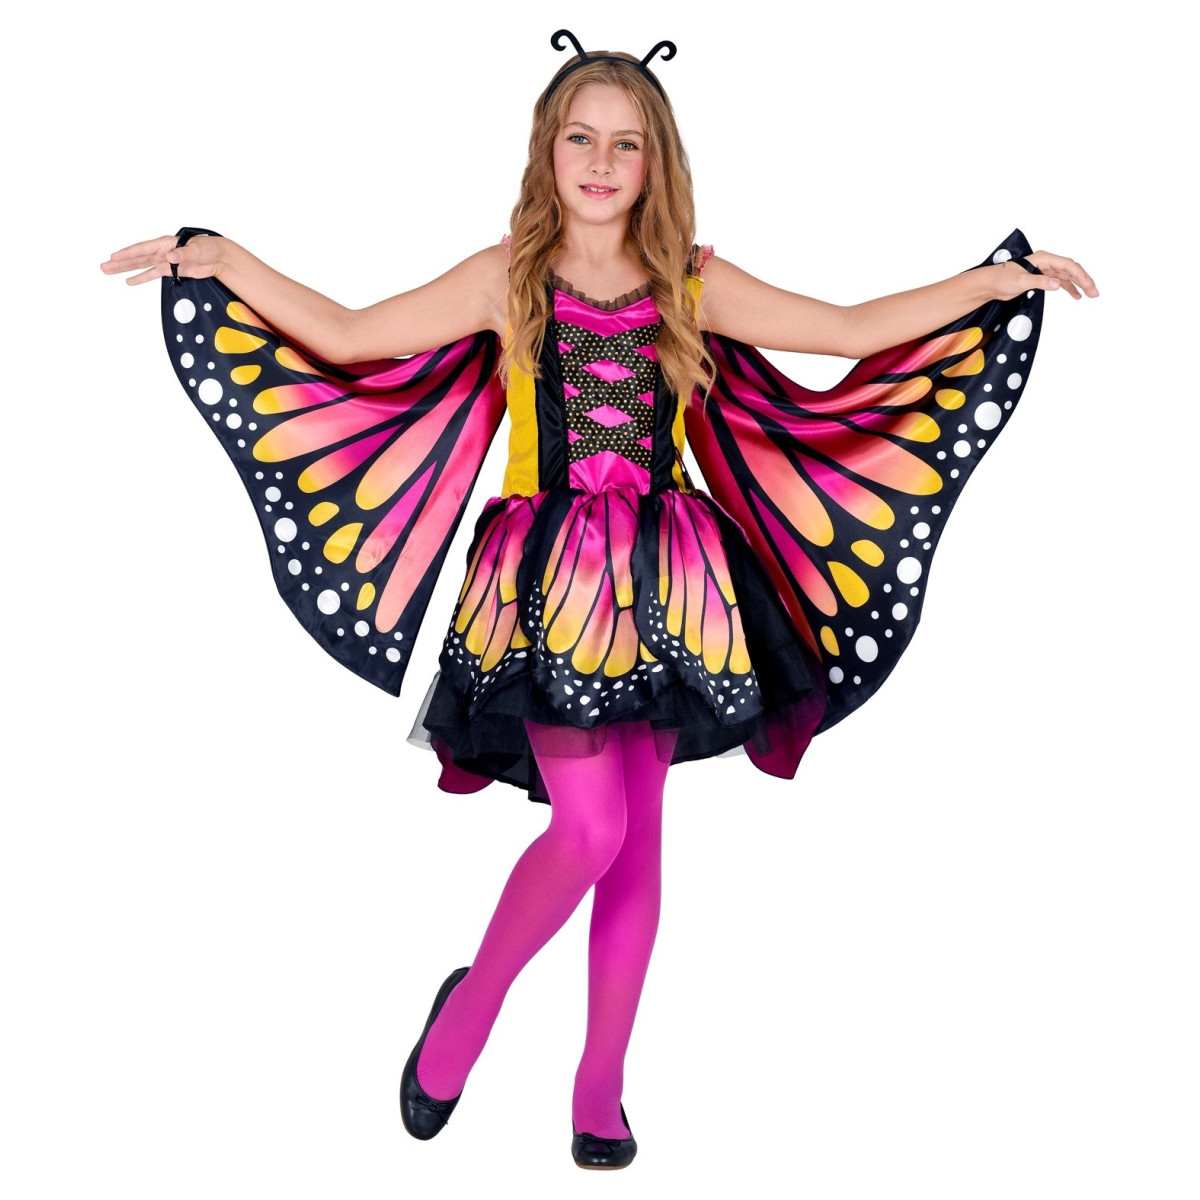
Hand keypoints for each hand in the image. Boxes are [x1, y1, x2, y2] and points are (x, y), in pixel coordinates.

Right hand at [100, 234, 226, 284]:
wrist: (219, 257)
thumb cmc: (209, 248)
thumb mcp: (197, 250)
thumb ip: (183, 254)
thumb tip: (169, 257)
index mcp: (166, 244)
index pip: (142, 249)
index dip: (128, 253)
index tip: (114, 256)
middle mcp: (162, 251)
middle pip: (137, 257)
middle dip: (120, 262)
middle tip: (104, 266)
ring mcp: (165, 261)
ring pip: (141, 265)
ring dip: (126, 269)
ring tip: (109, 271)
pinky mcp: (172, 270)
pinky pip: (152, 274)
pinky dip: (141, 278)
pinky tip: (129, 282)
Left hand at [993, 251, 1098, 301]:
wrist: (990, 284)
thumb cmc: (1001, 279)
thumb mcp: (1021, 281)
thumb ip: (1040, 282)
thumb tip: (1058, 284)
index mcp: (1043, 258)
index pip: (1067, 265)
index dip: (1080, 275)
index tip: (1089, 286)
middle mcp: (1046, 262)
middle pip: (1070, 270)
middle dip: (1084, 280)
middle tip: (1094, 292)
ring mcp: (1044, 270)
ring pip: (1067, 276)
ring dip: (1078, 285)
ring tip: (1089, 295)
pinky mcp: (1041, 279)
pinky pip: (1059, 282)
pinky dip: (1068, 288)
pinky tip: (1076, 295)